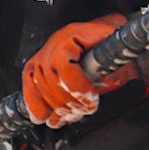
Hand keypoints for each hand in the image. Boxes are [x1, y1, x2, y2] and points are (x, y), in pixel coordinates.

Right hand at [21, 13, 138, 127]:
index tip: (92, 101)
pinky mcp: (37, 63)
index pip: (65, 65)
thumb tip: (121, 84)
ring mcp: (44, 52)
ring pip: (39, 84)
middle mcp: (56, 42)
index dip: (78, 88)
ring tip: (70, 116)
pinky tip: (42, 116)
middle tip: (84, 112)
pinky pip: (28, 83)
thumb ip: (115, 66)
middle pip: (50, 78)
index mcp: (75, 34)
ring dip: (55, 106)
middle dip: (68, 102)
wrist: (108, 33)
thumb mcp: (119, 51)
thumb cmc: (113, 41)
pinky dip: (34, 102)